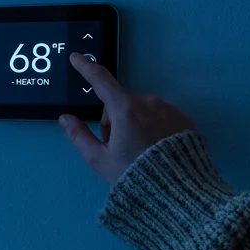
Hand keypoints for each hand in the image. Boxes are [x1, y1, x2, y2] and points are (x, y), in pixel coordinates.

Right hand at [59, 53, 196, 184]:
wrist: (178, 192)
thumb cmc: (134, 176)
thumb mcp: (99, 160)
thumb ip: (79, 136)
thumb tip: (65, 119)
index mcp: (125, 110)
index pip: (101, 81)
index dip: (86, 68)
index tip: (77, 57)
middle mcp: (148, 103)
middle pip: (121, 102)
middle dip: (114, 118)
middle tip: (115, 146)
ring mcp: (169, 109)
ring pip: (142, 109)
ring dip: (135, 122)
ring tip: (138, 151)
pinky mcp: (184, 119)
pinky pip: (162, 116)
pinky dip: (154, 127)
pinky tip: (155, 149)